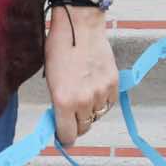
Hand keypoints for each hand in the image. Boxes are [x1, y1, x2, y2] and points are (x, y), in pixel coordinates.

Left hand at [44, 10, 119, 149]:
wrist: (80, 27)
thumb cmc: (59, 50)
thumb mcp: (51, 80)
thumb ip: (58, 104)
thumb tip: (62, 122)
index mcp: (63, 101)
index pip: (67, 135)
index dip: (64, 137)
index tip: (64, 137)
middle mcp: (83, 101)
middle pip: (83, 128)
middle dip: (77, 123)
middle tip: (72, 113)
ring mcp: (100, 93)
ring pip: (97, 116)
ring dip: (90, 110)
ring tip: (83, 91)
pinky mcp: (113, 84)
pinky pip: (108, 104)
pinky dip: (102, 100)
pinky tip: (94, 86)